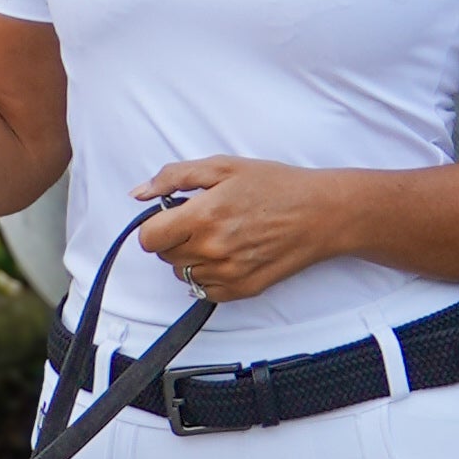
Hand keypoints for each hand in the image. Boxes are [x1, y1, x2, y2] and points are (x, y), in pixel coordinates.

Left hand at [128, 158, 338, 304]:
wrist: (320, 214)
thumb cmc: (274, 185)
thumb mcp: (223, 167)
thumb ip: (175, 177)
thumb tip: (139, 193)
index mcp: (203, 217)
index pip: (148, 239)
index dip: (155, 225)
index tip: (171, 216)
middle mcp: (212, 251)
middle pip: (165, 256)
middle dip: (175, 238)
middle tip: (203, 219)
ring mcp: (227, 274)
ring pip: (183, 274)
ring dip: (191, 257)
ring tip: (220, 235)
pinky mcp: (242, 290)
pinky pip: (204, 291)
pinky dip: (209, 275)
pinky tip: (229, 254)